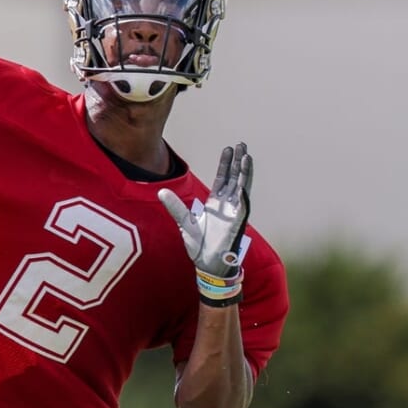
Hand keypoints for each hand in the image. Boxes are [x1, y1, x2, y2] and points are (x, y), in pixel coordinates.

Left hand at [159, 143, 252, 282]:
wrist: (207, 264)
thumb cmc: (198, 245)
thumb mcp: (183, 222)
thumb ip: (174, 206)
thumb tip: (160, 192)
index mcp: (215, 203)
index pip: (223, 178)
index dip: (226, 164)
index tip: (229, 149)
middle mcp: (227, 205)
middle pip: (234, 178)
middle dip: (237, 162)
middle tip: (241, 144)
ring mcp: (234, 212)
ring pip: (241, 186)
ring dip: (244, 171)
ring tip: (247, 155)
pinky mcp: (237, 221)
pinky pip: (243, 203)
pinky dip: (244, 191)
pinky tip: (245, 179)